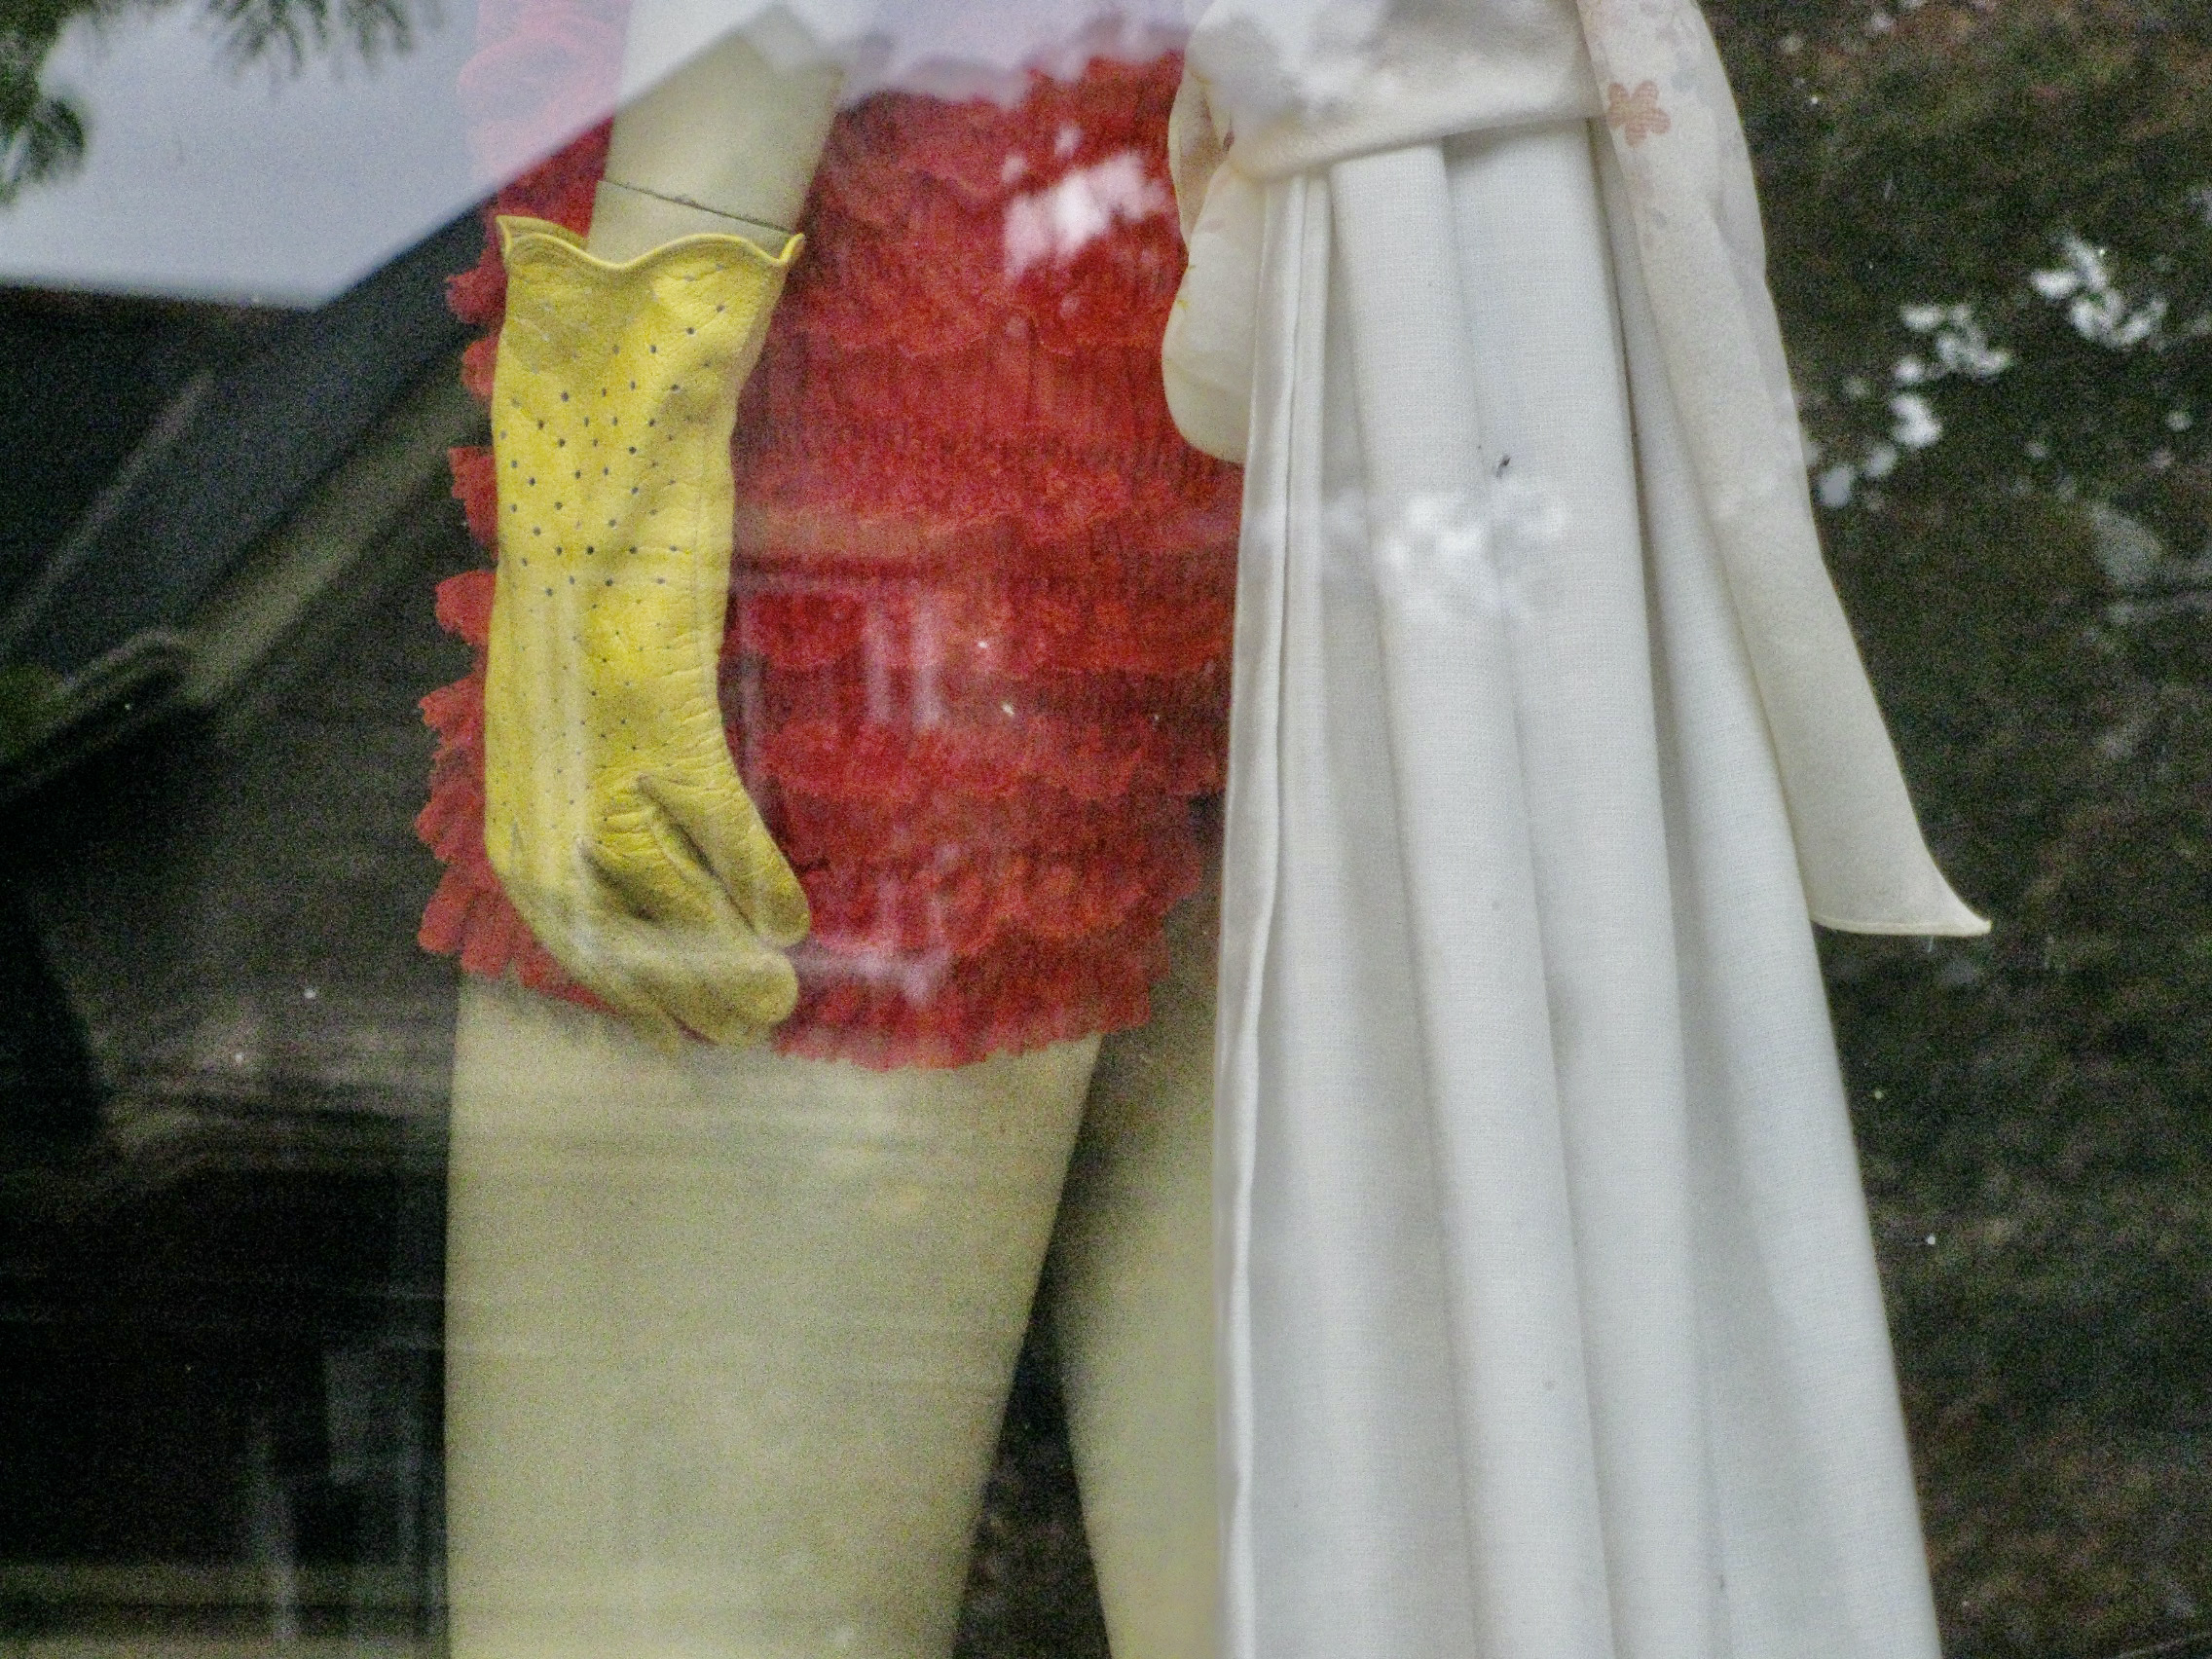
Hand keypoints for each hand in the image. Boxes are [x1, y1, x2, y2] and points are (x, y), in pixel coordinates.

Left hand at [481, 215, 808, 1044]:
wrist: (601, 438)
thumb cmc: (599, 558)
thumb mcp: (583, 671)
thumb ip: (599, 748)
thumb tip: (644, 832)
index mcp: (518, 758)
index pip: (550, 907)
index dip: (611, 980)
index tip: (668, 1026)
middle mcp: (540, 760)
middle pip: (594, 921)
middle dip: (663, 992)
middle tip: (732, 1038)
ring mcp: (592, 730)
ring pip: (650, 887)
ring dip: (714, 956)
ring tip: (773, 1000)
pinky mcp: (648, 689)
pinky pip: (706, 814)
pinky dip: (747, 871)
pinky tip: (790, 917)